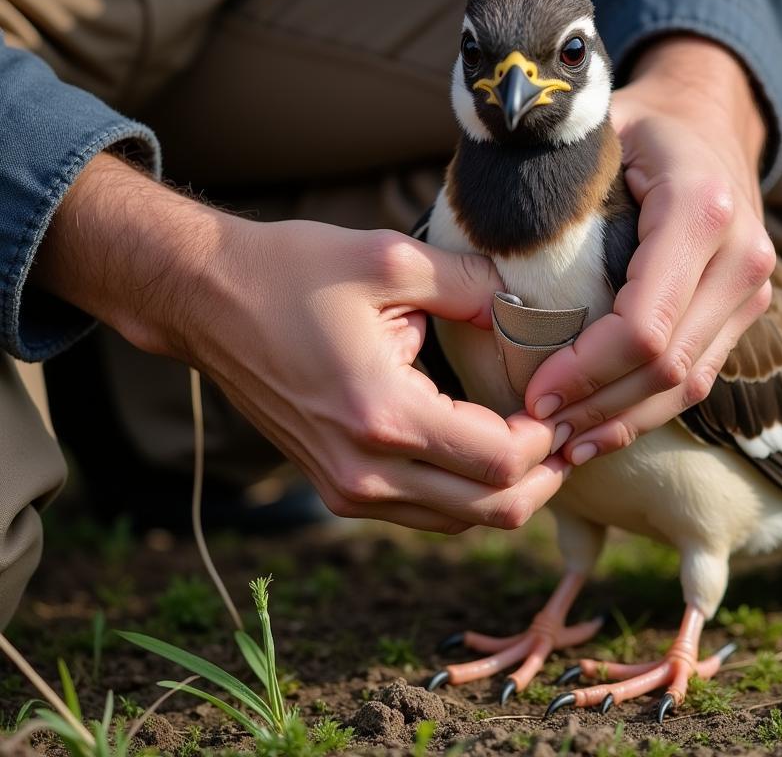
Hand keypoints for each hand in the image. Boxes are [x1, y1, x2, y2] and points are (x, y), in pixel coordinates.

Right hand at [32, 154, 567, 532]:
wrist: (207, 299)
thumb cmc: (292, 270)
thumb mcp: (391, 260)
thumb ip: (474, 287)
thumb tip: (536, 309)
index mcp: (383, 414)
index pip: (502, 462)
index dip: (551, 438)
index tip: (568, 400)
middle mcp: (365, 471)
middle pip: (492, 511)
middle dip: (546, 476)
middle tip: (574, 431)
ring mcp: (346, 488)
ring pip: (460, 522)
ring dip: (510, 491)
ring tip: (541, 441)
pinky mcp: (336, 486)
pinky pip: (425, 513)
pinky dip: (468, 494)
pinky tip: (487, 450)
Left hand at [524, 36, 774, 462]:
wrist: (706, 120)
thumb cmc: (630, 127)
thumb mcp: (586, 130)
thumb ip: (541, 172)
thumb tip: (473, 235)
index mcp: (699, 207)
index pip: (643, 323)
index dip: (585, 370)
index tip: (532, 394)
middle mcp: (741, 254)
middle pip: (667, 364)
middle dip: (597, 406)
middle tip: (534, 428)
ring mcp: (752, 287)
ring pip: (688, 382)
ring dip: (622, 420)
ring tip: (562, 444)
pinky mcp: (745, 309)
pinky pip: (699, 376)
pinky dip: (648, 409)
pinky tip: (600, 428)